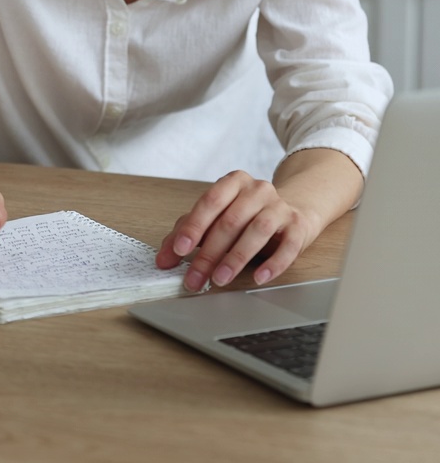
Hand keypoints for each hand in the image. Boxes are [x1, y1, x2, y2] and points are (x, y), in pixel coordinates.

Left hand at [155, 170, 314, 292]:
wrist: (294, 210)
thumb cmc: (248, 215)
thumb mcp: (217, 218)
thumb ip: (188, 233)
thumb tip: (163, 258)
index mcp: (234, 183)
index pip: (210, 202)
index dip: (193, 227)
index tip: (180, 250)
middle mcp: (258, 190)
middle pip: (230, 221)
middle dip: (209, 253)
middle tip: (194, 278)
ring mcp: (280, 207)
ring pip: (256, 231)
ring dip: (236, 258)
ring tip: (220, 279)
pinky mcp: (298, 226)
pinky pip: (287, 245)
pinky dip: (273, 263)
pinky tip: (260, 277)